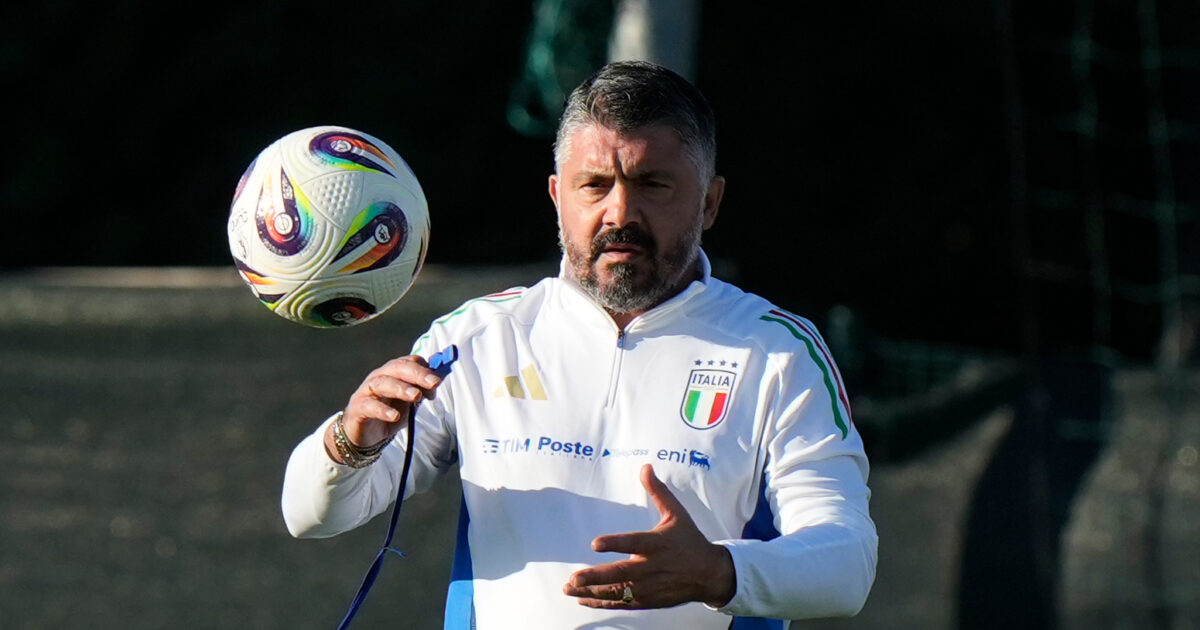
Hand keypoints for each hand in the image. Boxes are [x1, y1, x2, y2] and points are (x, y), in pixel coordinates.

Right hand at [324, 355, 442, 461]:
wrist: (365, 436)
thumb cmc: (389, 414)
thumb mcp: (410, 403)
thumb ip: (423, 391)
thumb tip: (438, 380)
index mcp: (393, 373)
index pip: (409, 362)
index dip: (425, 370)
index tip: (438, 382)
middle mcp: (379, 377)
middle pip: (397, 368)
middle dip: (417, 374)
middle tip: (433, 383)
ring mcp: (366, 392)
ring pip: (382, 383)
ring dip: (401, 388)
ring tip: (416, 396)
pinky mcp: (357, 408)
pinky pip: (369, 406)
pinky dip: (382, 410)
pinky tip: (394, 416)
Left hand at [563, 464, 735, 608]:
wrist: (710, 574)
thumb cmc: (689, 541)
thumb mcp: (677, 514)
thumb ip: (658, 492)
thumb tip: (646, 467)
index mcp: (657, 543)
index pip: (633, 542)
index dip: (614, 544)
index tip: (595, 544)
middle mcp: (652, 567)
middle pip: (621, 573)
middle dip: (596, 577)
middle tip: (574, 578)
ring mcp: (649, 586)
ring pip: (618, 592)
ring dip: (592, 591)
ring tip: (569, 588)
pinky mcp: (648, 600)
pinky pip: (622, 603)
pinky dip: (602, 602)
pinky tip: (584, 599)